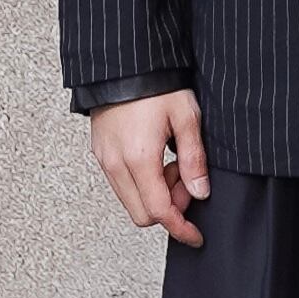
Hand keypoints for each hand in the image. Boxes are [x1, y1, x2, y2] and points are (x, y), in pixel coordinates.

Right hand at [89, 89, 209, 247]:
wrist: (125, 62)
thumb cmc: (157, 83)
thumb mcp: (186, 117)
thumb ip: (194, 159)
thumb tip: (199, 193)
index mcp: (139, 158)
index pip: (159, 212)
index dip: (180, 228)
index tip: (195, 235)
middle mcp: (116, 164)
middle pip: (142, 214)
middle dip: (169, 209)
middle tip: (187, 181)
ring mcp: (104, 159)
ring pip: (130, 201)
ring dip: (155, 195)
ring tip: (172, 164)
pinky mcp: (100, 152)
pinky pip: (120, 184)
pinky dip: (141, 183)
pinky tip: (156, 159)